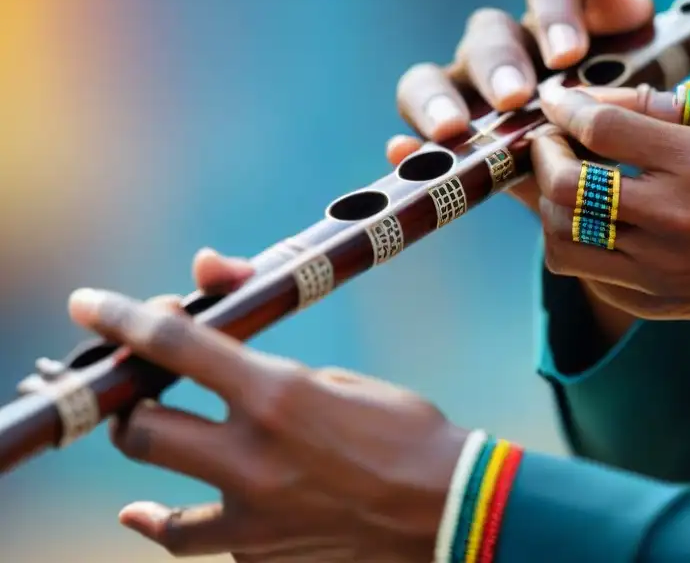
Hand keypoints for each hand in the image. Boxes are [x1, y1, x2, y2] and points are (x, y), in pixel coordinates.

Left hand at [68, 250, 465, 561]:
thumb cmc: (404, 430)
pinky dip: (175, 522)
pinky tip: (154, 513)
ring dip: (151, 465)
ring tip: (155, 439)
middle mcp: (253, 457)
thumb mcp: (339, 380)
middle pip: (142, 429)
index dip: (125, 320)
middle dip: (132, 401)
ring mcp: (252, 515)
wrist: (447, 508)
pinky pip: (197, 538)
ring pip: (158, 500)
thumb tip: (235, 355)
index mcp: (278, 397)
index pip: (179, 347)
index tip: (90, 305)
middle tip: (140, 386)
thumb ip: (272, 364)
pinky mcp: (259, 553)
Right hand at [387, 0, 653, 211]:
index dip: (554, 13)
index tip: (568, 56)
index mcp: (559, 19)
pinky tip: (404, 153)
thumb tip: (634, 10)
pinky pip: (414, 134)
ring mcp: (468, 90)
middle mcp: (508, 47)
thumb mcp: (643, 82)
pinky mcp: (446, 133)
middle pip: (489, 33)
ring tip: (452, 130)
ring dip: (439, 99)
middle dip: (500, 64)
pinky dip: (410, 144)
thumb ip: (641, 45)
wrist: (609, 174)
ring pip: (433, 75)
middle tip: (515, 98)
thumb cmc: (628, 117)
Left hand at [532, 85, 689, 329]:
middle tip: (550, 140)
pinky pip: (590, 278)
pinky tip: (590, 225)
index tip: (553, 97)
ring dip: (548, 206)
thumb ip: (686, 105)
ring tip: (560, 184)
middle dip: (543, 155)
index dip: (565, 106)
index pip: (603, 128)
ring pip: (564, 241)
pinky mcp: (662, 303)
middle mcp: (675, 219)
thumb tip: (619, 95)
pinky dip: (575, 247)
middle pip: (567, 187)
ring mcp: (664, 268)